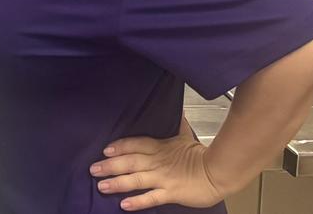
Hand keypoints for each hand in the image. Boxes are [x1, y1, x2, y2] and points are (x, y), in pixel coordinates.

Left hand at [90, 117, 229, 210]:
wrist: (219, 172)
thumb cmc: (201, 155)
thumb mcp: (185, 136)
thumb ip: (177, 124)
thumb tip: (177, 109)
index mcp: (160, 147)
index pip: (135, 144)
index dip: (120, 146)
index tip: (106, 149)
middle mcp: (158, 162)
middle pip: (130, 162)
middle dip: (110, 165)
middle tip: (93, 169)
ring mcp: (163, 178)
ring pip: (136, 180)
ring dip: (118, 182)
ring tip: (102, 186)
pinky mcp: (171, 193)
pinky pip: (151, 197)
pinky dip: (137, 201)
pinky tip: (124, 204)